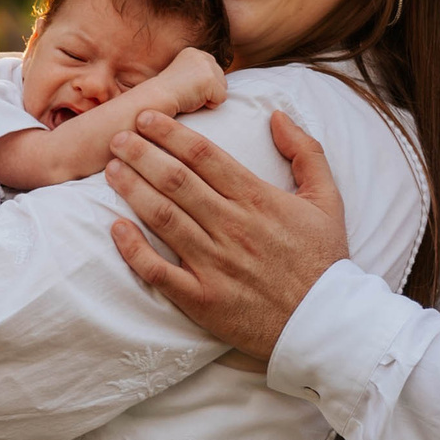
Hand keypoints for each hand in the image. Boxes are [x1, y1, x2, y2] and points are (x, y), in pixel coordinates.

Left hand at [103, 108, 349, 359]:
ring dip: (132, 190)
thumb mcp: (328, 199)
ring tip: (111, 169)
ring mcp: (214, 264)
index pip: (203, 155)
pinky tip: (116, 229)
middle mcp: (232, 227)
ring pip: (163, 217)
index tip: (145, 117)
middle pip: (176, 180)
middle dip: (141, 153)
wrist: (325, 324)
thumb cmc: (324, 261)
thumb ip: (306, 152)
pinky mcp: (202, 299)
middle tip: (116, 137)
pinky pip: (159, 272)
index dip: (170, 133)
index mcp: (258, 199)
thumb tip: (275, 114)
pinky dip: (134, 250)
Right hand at [161, 47, 227, 114]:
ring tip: (191, 96)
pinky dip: (210, 104)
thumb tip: (219, 84)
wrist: (157, 99)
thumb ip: (199, 74)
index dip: (203, 85)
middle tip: (188, 93)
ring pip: (222, 89)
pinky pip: (221, 99)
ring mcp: (207, 67)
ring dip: (209, 97)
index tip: (186, 88)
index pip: (214, 71)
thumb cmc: (169, 94)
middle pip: (221, 79)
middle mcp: (202, 56)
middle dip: (208, 91)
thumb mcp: (184, 76)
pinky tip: (194, 100)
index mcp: (194, 53)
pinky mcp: (211, 80)